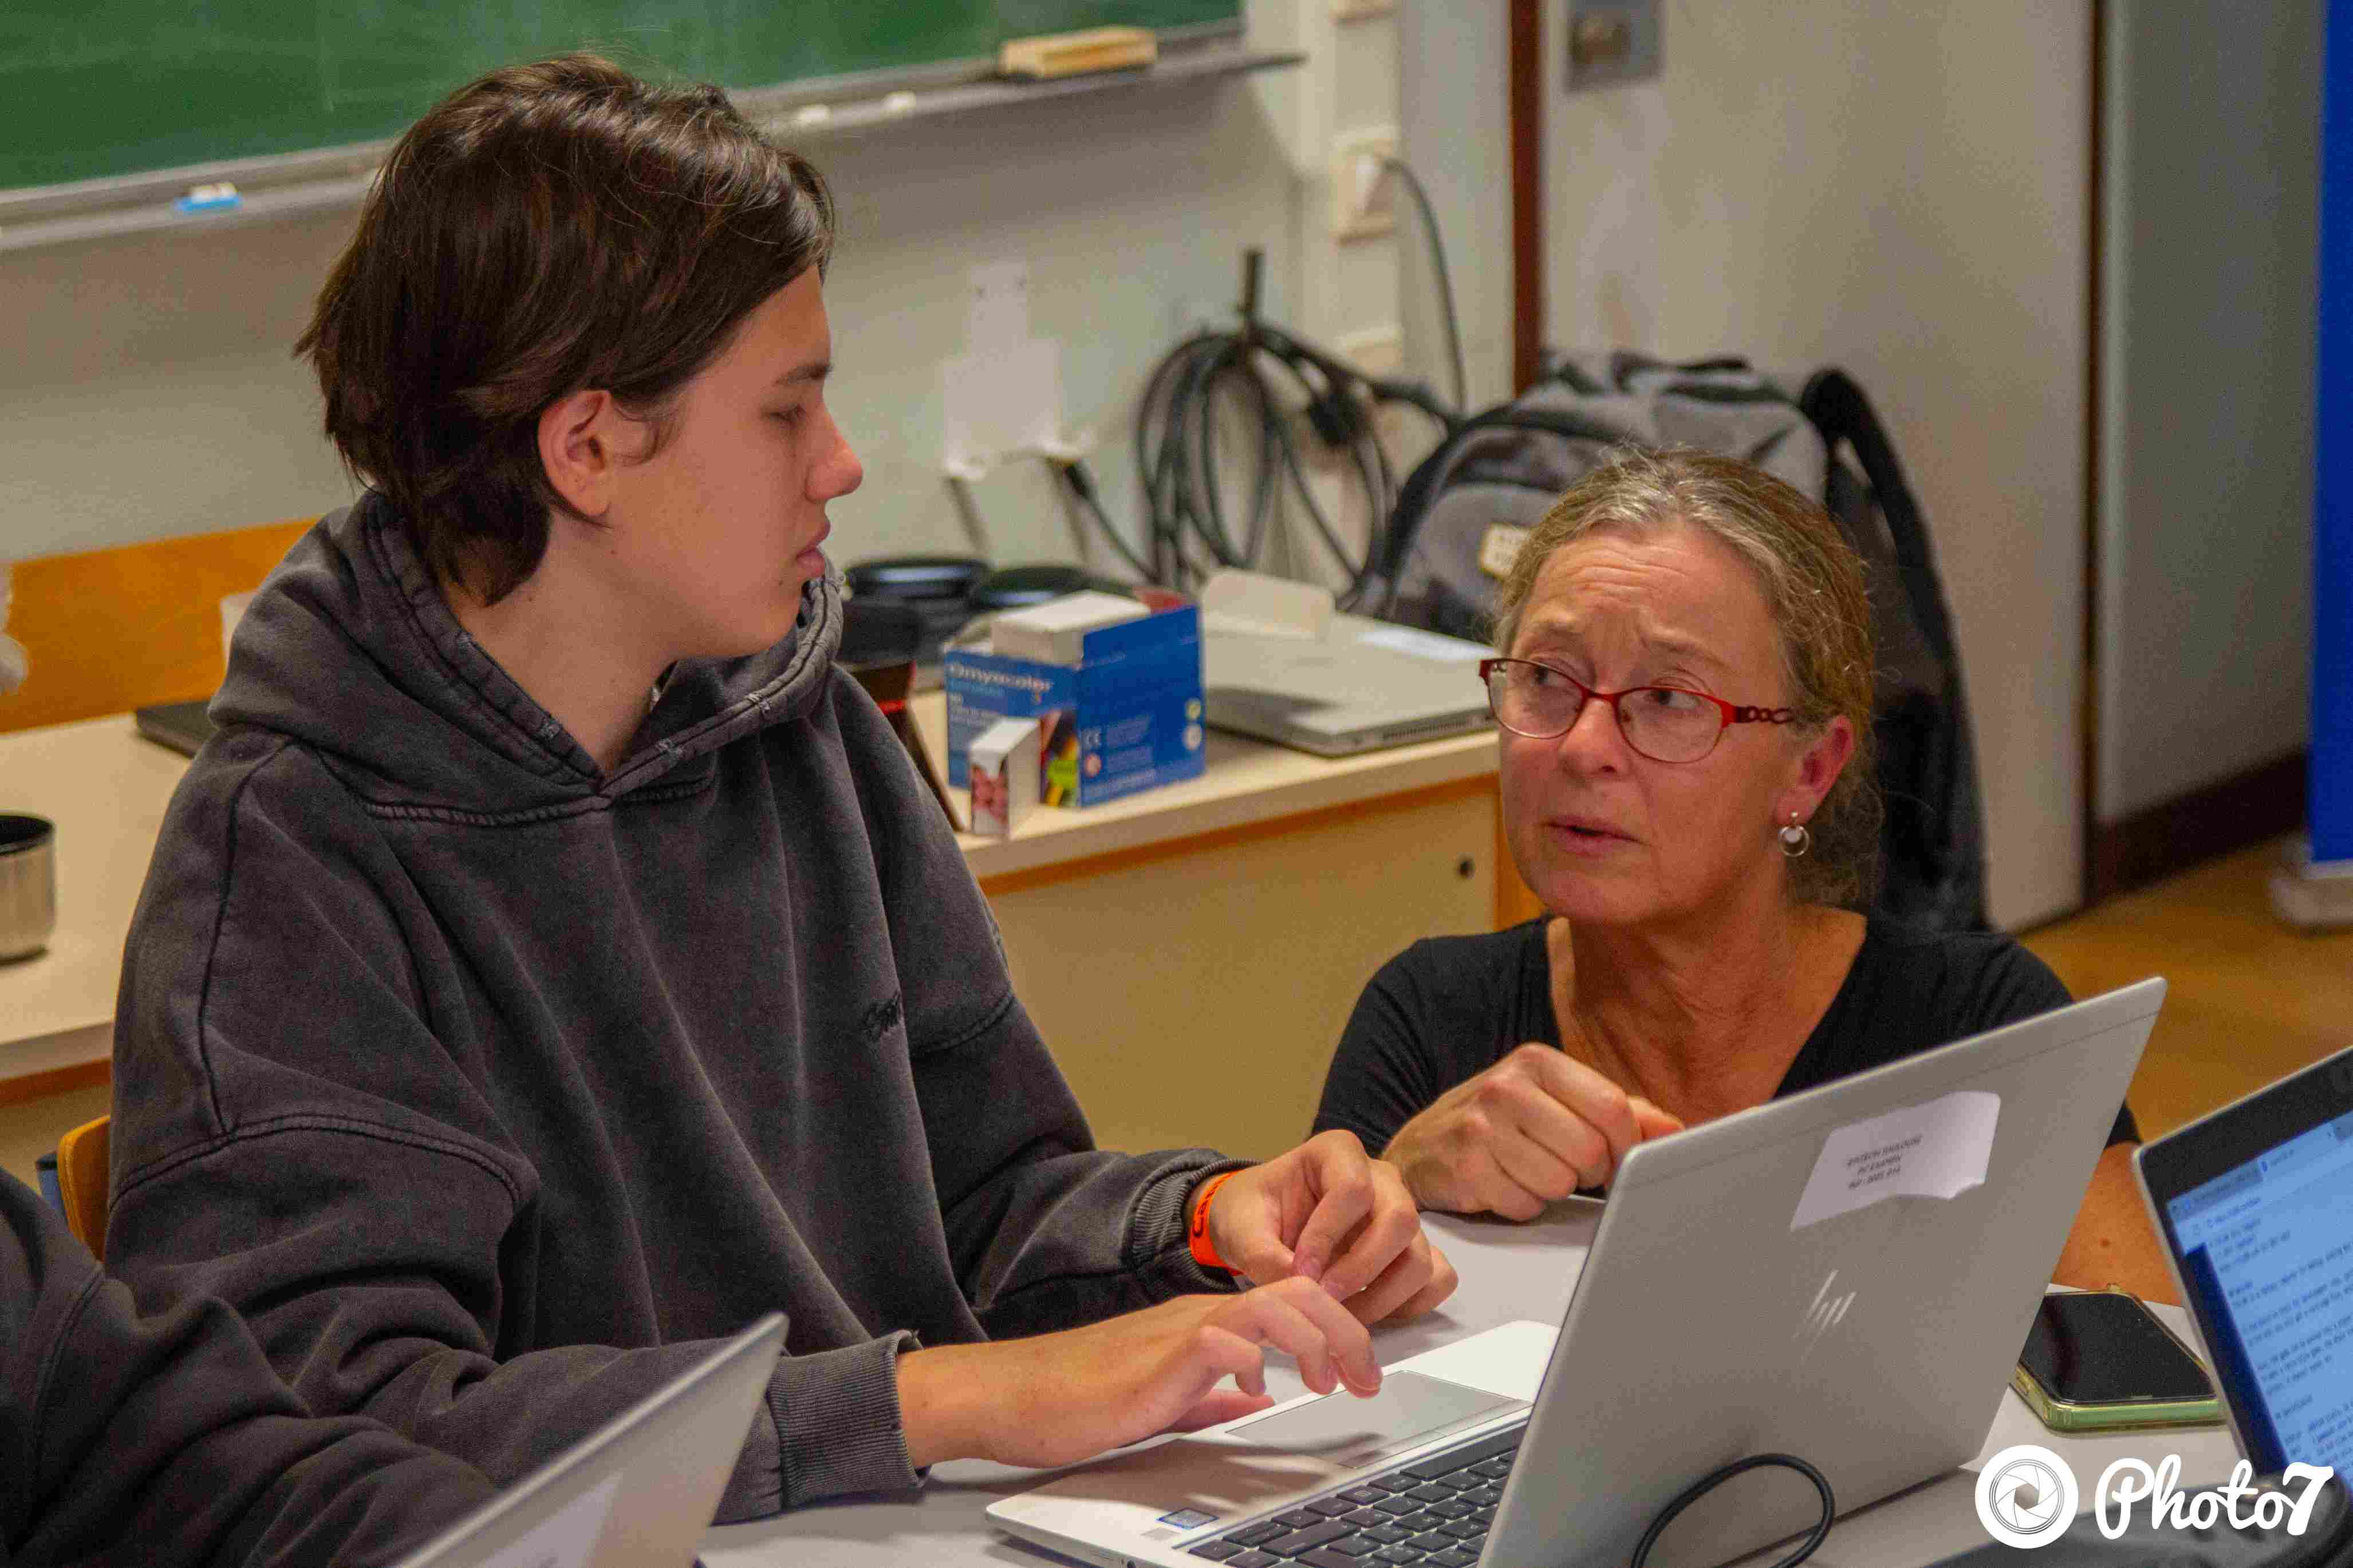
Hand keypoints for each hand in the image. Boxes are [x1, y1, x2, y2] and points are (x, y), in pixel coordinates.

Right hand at [898, 1278, 1380, 1469]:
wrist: (1015, 1395)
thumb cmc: (1078, 1397)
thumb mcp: (1168, 1399)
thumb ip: (1216, 1394)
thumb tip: (1261, 1397)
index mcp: (1205, 1322)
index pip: (1293, 1302)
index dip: (1339, 1331)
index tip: (1359, 1375)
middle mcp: (1201, 1314)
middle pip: (1299, 1292)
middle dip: (1348, 1331)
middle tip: (1366, 1380)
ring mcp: (1181, 1329)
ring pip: (1274, 1306)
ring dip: (1318, 1341)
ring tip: (1330, 1383)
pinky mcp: (1159, 1354)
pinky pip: (1224, 1340)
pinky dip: (1257, 1358)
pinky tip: (1262, 1385)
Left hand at [1202, 1131, 1456, 1323]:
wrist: (1259, 1226)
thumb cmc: (1251, 1215)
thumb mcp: (1239, 1228)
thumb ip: (1262, 1255)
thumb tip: (1301, 1287)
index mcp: (1336, 1153)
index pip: (1352, 1188)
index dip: (1328, 1235)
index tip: (1300, 1271)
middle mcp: (1380, 1178)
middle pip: (1401, 1219)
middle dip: (1362, 1269)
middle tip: (1325, 1299)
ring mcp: (1401, 1214)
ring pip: (1421, 1256)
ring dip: (1383, 1297)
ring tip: (1339, 1314)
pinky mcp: (1411, 1249)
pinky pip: (1436, 1278)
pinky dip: (1409, 1304)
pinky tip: (1367, 1313)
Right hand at [1383, 1044, 1683, 1218]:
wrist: (1420, 1148)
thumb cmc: (1500, 1124)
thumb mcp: (1556, 1102)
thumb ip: (1619, 1112)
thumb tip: (1676, 1131)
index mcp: (1537, 1061)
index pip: (1613, 1108)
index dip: (1625, 1146)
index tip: (1614, 1159)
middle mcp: (1506, 1086)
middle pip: (1590, 1151)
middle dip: (1587, 1173)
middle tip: (1565, 1167)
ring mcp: (1480, 1126)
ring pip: (1559, 1182)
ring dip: (1552, 1190)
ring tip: (1528, 1172)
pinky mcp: (1464, 1167)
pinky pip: (1524, 1205)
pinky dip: (1521, 1206)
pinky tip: (1503, 1185)